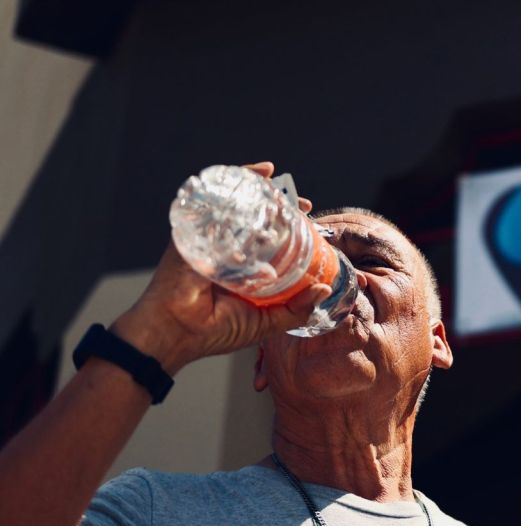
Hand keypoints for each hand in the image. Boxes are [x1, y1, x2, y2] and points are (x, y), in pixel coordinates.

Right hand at [111, 161, 330, 372]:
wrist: (176, 334)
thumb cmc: (216, 332)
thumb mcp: (266, 322)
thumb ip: (296, 309)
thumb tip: (325, 288)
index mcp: (245, 269)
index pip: (271, 240)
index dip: (291, 226)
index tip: (310, 217)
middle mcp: (228, 251)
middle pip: (255, 219)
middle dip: (279, 205)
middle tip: (301, 204)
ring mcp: (208, 240)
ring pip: (235, 207)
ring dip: (257, 191)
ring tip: (280, 188)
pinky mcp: (190, 232)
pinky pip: (210, 204)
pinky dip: (228, 188)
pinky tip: (250, 178)